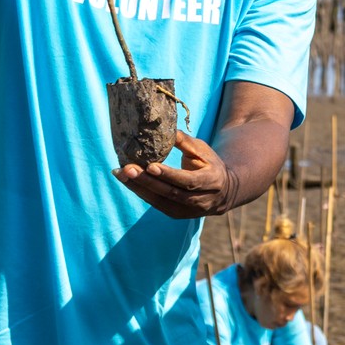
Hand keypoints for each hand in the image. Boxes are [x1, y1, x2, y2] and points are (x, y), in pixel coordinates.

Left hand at [113, 130, 236, 218]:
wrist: (223, 191)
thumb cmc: (210, 164)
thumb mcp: (203, 150)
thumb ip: (185, 141)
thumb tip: (165, 129)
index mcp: (212, 181)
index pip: (188, 181)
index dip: (169, 175)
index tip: (150, 166)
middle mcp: (202, 200)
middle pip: (171, 193)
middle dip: (147, 181)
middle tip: (127, 169)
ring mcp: (190, 211)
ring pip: (161, 202)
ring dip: (139, 188)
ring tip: (120, 174)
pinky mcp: (179, 215)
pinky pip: (157, 205)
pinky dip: (142, 193)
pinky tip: (128, 182)